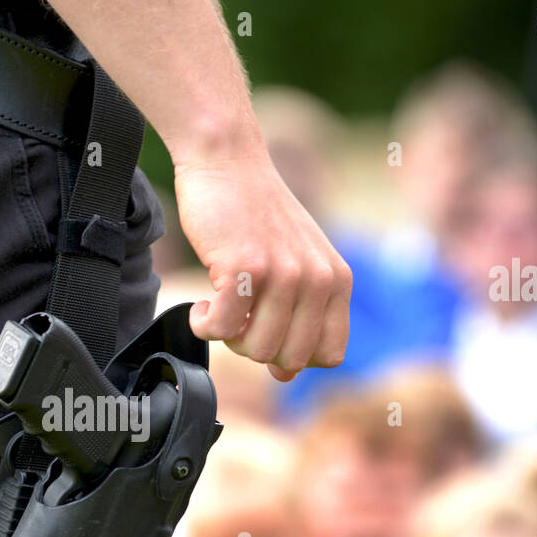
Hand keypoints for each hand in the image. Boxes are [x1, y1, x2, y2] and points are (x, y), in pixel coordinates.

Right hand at [174, 149, 350, 380]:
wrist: (228, 161)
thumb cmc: (256, 215)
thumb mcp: (296, 263)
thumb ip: (302, 315)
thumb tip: (287, 376)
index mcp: (337, 280)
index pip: (329, 355)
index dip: (293, 356)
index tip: (266, 332)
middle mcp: (317, 279)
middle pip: (289, 359)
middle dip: (256, 348)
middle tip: (237, 317)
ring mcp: (283, 274)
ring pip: (254, 349)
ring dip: (227, 336)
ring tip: (219, 306)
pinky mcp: (244, 268)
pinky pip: (219, 329)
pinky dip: (201, 323)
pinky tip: (199, 303)